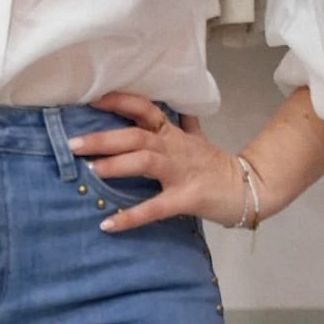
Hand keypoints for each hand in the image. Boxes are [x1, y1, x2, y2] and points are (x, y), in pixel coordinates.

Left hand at [69, 90, 251, 232]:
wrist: (250, 188)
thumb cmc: (217, 166)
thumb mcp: (199, 139)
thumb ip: (184, 123)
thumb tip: (178, 106)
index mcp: (173, 134)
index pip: (145, 109)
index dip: (119, 101)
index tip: (92, 100)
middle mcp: (174, 148)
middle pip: (136, 135)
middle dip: (103, 138)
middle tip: (73, 144)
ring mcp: (180, 172)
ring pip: (144, 161)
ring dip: (115, 165)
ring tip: (90, 171)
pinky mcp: (186, 198)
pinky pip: (155, 207)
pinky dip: (131, 216)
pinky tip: (108, 223)